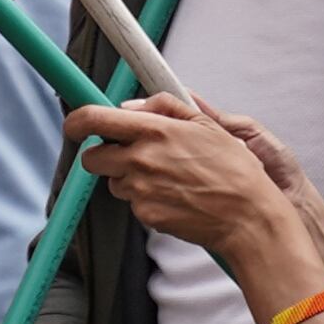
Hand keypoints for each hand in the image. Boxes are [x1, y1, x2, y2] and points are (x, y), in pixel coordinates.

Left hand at [74, 95, 293, 270]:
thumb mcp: (207, 125)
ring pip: (114, 181)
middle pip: (92, 157)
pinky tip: (175, 197)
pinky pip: (133, 204)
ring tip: (167, 179)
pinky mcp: (145, 215)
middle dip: (103, 156)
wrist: (249, 217)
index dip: (75, 122)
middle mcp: (141, 159)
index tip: (74, 125)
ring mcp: (140, 190)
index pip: (92, 119)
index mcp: (154, 131)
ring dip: (129, 179)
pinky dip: (146, 200)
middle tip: (129, 156)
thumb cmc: (235, 171)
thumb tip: (131, 105)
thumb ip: (165, 106)